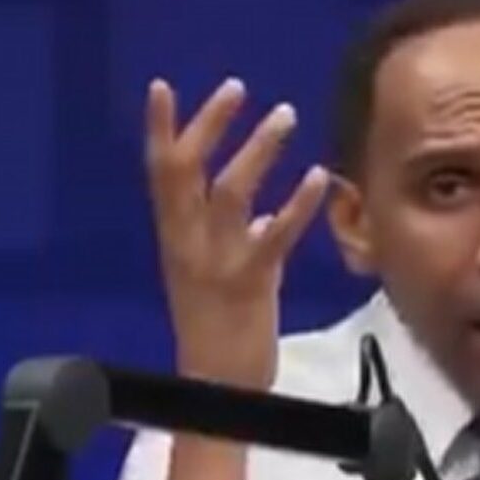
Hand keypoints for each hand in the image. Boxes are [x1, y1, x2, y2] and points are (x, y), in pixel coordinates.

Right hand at [144, 77, 326, 387]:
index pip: (160, 176)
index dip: (161, 130)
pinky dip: (297, 204)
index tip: (164, 87)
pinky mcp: (250, 284)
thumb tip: (254, 210)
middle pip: (184, 172)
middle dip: (208, 125)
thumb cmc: (217, 333)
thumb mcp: (215, 277)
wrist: (216, 392)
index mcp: (175, 241)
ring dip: (257, 150)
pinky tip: (319, 177)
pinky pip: (273, 236)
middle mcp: (188, 245)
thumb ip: (235, 240)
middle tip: (237, 87)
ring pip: (228, 192)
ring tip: (285, 114)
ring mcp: (216, 263)